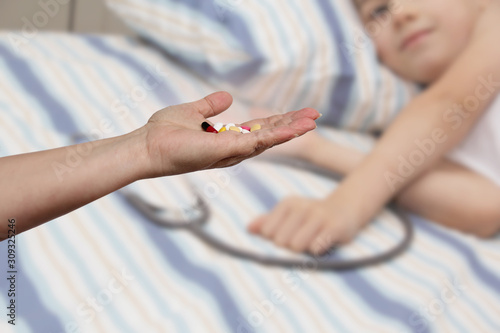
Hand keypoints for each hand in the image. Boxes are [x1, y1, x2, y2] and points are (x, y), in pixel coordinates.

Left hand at [142, 91, 319, 176]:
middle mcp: (232, 149)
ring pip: (268, 140)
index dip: (279, 122)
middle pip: (269, 136)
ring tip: (312, 121)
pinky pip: (255, 142)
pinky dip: (276, 135)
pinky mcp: (225, 151)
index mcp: (227, 139)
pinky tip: (293, 129)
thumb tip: (227, 97)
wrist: (147, 146)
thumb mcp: (192, 112)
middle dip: (292, 126)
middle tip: (314, 116)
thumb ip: (210, 106)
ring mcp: (230, 152)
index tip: (298, 114)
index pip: (259, 129)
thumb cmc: (165, 133)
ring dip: (291, 131)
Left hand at [248, 194, 364, 255]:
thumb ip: (268, 221)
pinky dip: (317, 252)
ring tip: (311, 242)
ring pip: (296, 246)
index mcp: (288, 203)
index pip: (267, 232)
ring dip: (303, 251)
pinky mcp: (335, 228)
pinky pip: (316, 248)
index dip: (275, 239)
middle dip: (289, 246)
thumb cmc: (311, 215)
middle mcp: (302, 207)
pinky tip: (323, 245)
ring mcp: (319, 217)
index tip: (288, 235)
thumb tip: (248, 228)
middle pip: (280, 241)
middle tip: (302, 240)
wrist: (345, 208)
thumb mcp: (289, 213)